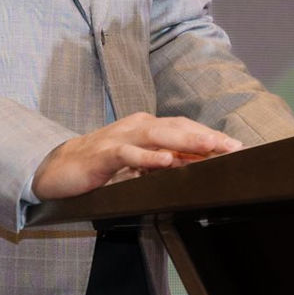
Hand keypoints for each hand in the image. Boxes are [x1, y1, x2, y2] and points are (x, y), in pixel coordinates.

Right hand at [31, 112, 242, 199]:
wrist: (58, 168)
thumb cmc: (100, 165)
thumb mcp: (136, 162)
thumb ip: (161, 161)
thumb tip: (193, 166)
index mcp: (146, 126)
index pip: (183, 127)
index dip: (209, 136)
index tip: (235, 147)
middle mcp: (136, 126)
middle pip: (177, 127)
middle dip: (206, 137)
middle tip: (232, 147)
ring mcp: (120, 138)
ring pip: (158, 136)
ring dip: (187, 141)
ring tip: (211, 147)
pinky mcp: (104, 154)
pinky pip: (129, 154)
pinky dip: (149, 157)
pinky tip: (167, 161)